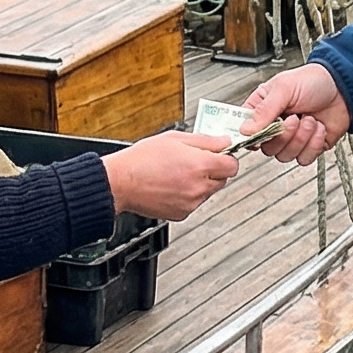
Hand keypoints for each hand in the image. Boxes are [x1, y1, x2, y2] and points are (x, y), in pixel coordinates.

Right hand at [101, 132, 239, 219]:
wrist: (120, 182)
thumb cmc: (141, 159)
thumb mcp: (175, 138)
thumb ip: (205, 140)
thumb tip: (224, 141)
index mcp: (200, 166)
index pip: (232, 166)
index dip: (227, 158)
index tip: (219, 154)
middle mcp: (199, 187)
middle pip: (222, 180)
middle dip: (213, 170)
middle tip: (193, 162)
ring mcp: (191, 203)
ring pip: (207, 192)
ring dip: (200, 183)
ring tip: (176, 173)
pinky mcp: (182, 214)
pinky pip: (193, 202)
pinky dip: (187, 195)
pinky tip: (171, 185)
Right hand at [240, 63, 351, 166]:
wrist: (344, 87)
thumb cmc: (313, 80)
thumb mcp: (284, 88)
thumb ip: (264, 110)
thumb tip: (245, 130)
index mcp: (263, 109)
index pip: (245, 130)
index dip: (250, 136)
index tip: (259, 135)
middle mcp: (275, 126)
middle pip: (267, 148)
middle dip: (284, 136)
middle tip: (295, 118)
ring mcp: (293, 138)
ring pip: (285, 156)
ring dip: (301, 139)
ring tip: (310, 120)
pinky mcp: (309, 147)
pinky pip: (304, 159)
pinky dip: (313, 145)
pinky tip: (319, 128)